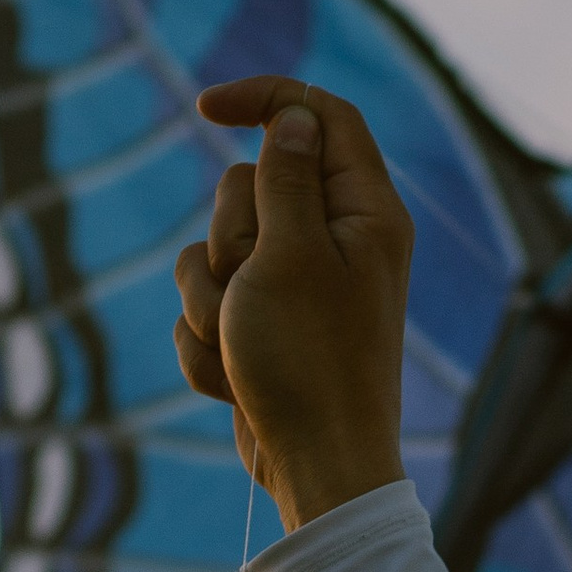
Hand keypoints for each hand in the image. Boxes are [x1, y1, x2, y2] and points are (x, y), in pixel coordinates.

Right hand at [174, 79, 412, 531]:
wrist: (315, 471)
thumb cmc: (309, 365)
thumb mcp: (290, 255)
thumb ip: (286, 178)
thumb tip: (294, 119)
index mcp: (365, 213)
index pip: (317, 116)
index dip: (264, 100)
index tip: (206, 107)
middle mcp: (336, 243)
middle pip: (249, 186)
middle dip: (228, 236)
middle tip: (252, 286)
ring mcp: (297, 290)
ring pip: (214, 251)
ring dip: (210, 300)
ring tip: (243, 348)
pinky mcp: (265, 331)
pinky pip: (208, 307)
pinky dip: (209, 345)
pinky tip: (235, 384)